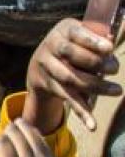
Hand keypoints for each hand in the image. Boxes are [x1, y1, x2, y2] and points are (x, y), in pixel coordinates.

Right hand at [24, 18, 120, 133]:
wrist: (40, 65)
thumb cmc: (72, 46)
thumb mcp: (80, 36)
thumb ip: (95, 37)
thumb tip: (110, 39)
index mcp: (62, 31)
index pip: (75, 34)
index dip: (92, 41)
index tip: (110, 48)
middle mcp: (50, 47)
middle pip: (70, 55)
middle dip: (95, 63)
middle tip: (115, 69)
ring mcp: (47, 68)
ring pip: (71, 79)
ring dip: (96, 86)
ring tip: (117, 90)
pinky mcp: (50, 86)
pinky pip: (68, 99)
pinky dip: (81, 112)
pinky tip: (92, 125)